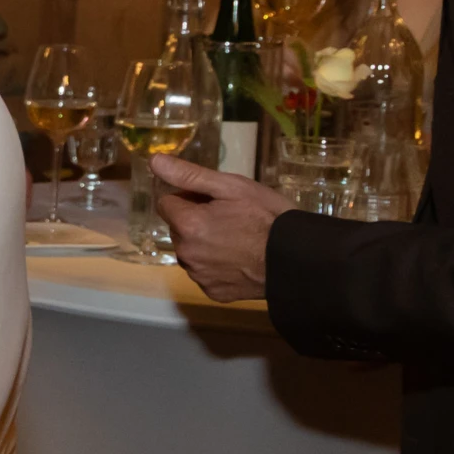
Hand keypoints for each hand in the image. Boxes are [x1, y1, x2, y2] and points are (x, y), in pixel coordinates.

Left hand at [151, 155, 289, 302]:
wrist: (299, 259)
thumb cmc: (268, 216)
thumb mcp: (233, 187)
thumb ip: (190, 174)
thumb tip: (154, 161)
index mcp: (188, 225)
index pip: (167, 203)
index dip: (189, 197)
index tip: (214, 200)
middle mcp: (186, 254)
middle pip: (178, 229)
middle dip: (195, 221)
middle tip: (230, 218)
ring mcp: (200, 276)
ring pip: (190, 252)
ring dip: (203, 244)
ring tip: (238, 239)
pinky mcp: (214, 292)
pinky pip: (205, 274)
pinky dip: (216, 266)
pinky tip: (239, 260)